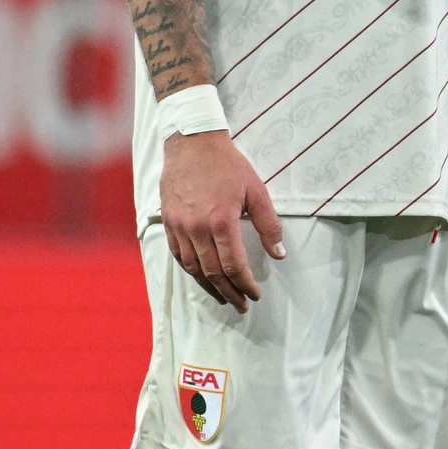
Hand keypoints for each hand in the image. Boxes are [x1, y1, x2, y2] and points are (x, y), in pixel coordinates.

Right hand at [160, 129, 285, 313]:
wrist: (191, 142)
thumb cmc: (228, 164)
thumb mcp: (256, 190)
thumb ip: (268, 224)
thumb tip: (279, 253)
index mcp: (222, 221)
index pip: (234, 265)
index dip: (245, 284)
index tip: (255, 294)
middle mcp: (197, 228)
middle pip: (213, 273)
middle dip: (230, 293)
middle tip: (241, 306)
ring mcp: (180, 226)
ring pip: (192, 268)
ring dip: (209, 287)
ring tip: (223, 298)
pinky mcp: (168, 221)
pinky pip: (177, 254)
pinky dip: (190, 270)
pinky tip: (200, 277)